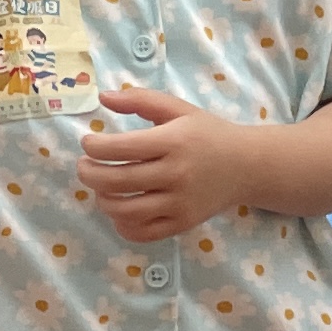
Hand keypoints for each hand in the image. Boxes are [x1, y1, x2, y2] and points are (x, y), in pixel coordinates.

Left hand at [79, 84, 258, 242]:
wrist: (248, 165)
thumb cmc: (208, 134)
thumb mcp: (179, 109)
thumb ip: (140, 100)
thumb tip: (103, 98)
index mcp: (173, 141)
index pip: (119, 147)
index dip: (93, 146)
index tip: (88, 143)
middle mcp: (176, 174)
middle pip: (116, 181)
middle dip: (89, 174)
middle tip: (84, 166)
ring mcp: (180, 202)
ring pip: (125, 211)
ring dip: (102, 200)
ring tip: (100, 189)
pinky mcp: (183, 223)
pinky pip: (143, 232)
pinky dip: (123, 225)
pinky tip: (120, 211)